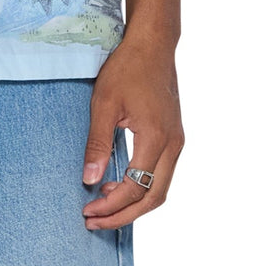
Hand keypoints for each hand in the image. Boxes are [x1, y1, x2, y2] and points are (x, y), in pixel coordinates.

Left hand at [80, 33, 183, 228]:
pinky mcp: (174, 136)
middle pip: (153, 197)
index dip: (111, 205)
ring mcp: (177, 141)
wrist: (152, 44)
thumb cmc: (127, 68)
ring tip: (102, 204)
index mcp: (156, 139)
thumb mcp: (104, 104)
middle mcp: (173, 145)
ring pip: (160, 188)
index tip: (87, 210)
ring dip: (133, 202)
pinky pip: (161, 173)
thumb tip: (88, 179)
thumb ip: (98, 143)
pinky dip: (142, 186)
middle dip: (124, 214)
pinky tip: (117, 182)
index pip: (135, 188)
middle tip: (95, 221)